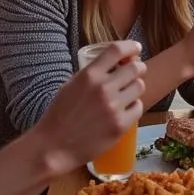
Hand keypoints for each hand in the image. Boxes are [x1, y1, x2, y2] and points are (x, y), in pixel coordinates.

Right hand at [35, 41, 145, 174]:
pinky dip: (133, 107)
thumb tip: (116, 63)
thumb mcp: (71, 85)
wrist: (53, 147)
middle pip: (136, 68)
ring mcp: (113, 107)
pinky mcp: (120, 125)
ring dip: (135, 88)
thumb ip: (92, 73)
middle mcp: (103, 88)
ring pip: (140, 86)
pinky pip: (138, 107)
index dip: (131, 46)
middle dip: (137, 69)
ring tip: (125, 95)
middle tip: (134, 74)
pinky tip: (123, 111)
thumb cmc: (60, 115)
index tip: (136, 48)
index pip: (117, 50)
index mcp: (89, 75)